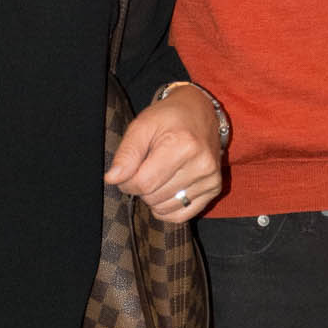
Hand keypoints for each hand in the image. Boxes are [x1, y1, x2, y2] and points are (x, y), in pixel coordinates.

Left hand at [106, 85, 224, 223]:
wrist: (200, 112)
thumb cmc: (168, 118)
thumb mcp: (141, 126)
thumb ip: (126, 153)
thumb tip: (112, 179)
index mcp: (183, 145)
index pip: (143, 183)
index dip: (126, 182)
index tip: (127, 171)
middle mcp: (201, 165)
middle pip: (154, 197)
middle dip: (142, 187)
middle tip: (147, 167)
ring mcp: (211, 179)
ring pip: (165, 208)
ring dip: (154, 197)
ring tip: (160, 174)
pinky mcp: (214, 189)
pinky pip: (181, 215)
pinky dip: (167, 208)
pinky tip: (167, 189)